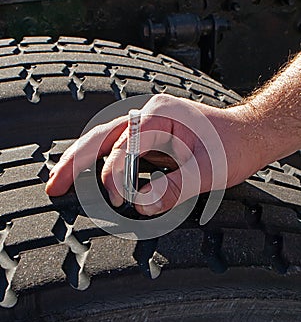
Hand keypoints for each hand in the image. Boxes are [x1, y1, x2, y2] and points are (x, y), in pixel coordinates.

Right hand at [45, 95, 261, 214]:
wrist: (246, 135)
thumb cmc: (231, 147)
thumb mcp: (209, 170)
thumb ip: (176, 187)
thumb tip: (142, 205)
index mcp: (159, 115)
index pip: (123, 145)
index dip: (116, 174)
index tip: (120, 200)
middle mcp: (148, 115)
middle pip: (99, 136)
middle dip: (73, 162)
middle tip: (53, 186)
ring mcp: (146, 125)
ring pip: (102, 141)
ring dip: (80, 161)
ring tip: (60, 181)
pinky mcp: (148, 138)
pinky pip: (115, 149)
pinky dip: (97, 163)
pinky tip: (87, 176)